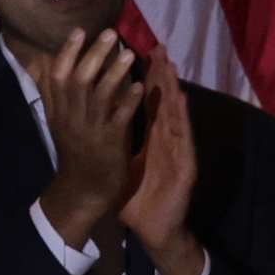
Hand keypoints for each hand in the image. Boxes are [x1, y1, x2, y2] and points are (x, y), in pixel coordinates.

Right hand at [33, 28, 142, 249]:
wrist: (83, 190)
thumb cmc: (75, 150)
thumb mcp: (56, 119)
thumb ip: (51, 91)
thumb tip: (39, 60)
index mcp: (57, 110)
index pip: (56, 76)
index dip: (67, 52)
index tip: (79, 30)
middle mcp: (70, 117)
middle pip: (77, 80)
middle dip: (94, 54)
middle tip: (110, 33)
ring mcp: (89, 130)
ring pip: (99, 96)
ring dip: (114, 72)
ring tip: (129, 53)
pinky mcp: (108, 144)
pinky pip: (118, 119)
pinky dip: (128, 102)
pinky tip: (139, 87)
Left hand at [119, 44, 205, 274]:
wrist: (156, 228)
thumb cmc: (138, 199)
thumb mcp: (120, 165)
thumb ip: (111, 141)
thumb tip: (89, 124)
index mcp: (151, 140)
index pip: (147, 104)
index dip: (143, 79)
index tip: (136, 53)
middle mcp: (166, 141)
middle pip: (163, 102)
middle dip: (160, 74)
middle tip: (156, 46)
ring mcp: (177, 151)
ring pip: (174, 114)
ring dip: (173, 88)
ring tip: (169, 62)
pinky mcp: (186, 165)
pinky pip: (183, 138)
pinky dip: (182, 117)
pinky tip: (181, 98)